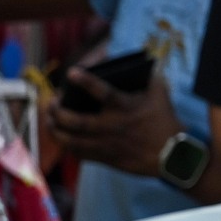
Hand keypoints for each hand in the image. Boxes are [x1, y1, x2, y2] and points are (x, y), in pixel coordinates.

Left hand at [49, 68, 180, 177]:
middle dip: (58, 112)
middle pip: (76, 121)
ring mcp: (106, 144)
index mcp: (127, 108)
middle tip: (52, 103)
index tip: (71, 72)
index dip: (86, 81)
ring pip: (71, 140)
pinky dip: (66, 145)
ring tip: (49, 120)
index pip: (103, 92)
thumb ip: (147, 76)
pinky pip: (78, 153)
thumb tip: (137, 62)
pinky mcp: (104, 158)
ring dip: (55, 130)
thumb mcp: (160, 93)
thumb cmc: (165, 120)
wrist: (170, 154)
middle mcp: (112, 126)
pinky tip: (62, 137)